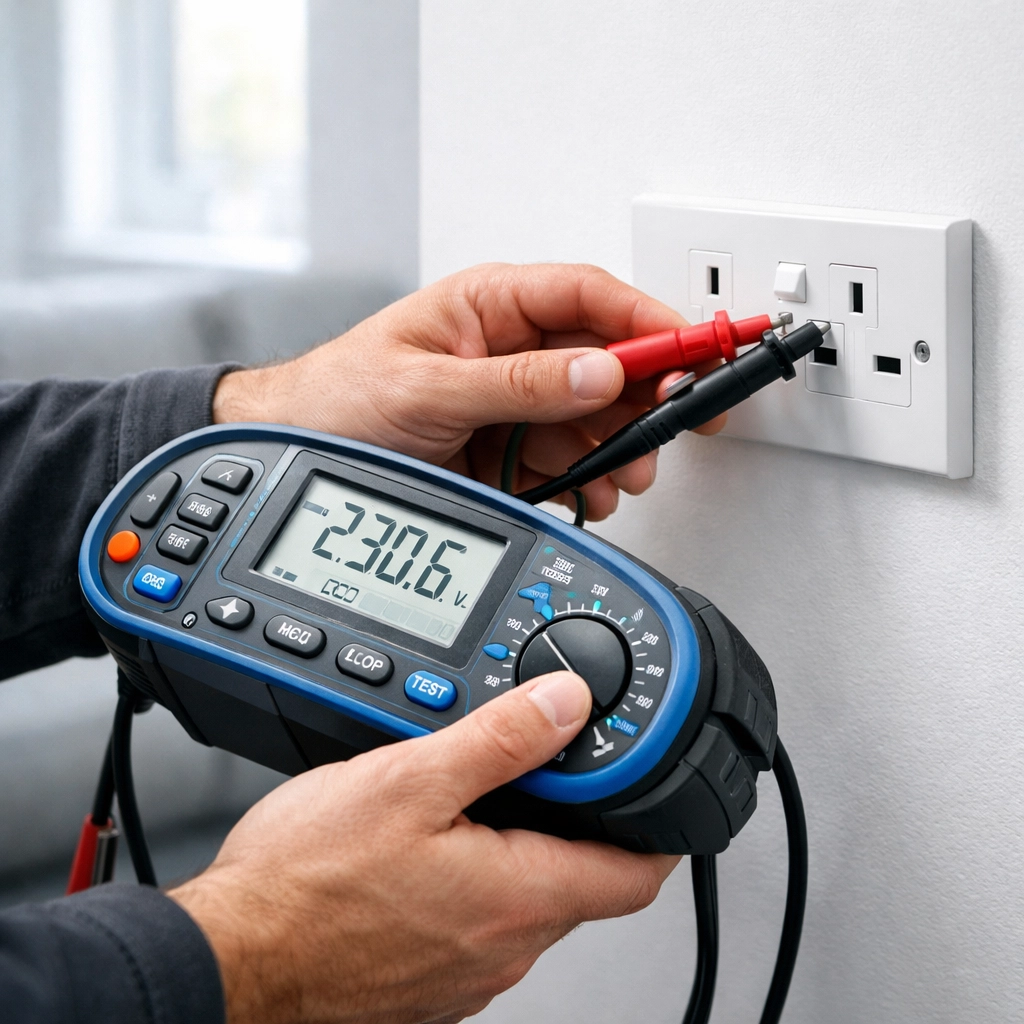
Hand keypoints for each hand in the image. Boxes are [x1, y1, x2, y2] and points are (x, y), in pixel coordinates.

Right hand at [170, 672, 676, 1023]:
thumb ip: (499, 739)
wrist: (230, 957)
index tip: (658, 792)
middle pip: (579, 881)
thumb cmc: (305, 884)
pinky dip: (473, 880)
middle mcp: (503, 949)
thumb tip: (564, 703)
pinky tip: (427, 848)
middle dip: (573, 823)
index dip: (659, 829)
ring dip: (516, 848)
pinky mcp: (426, 978)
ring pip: (524, 901)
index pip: (636, 875)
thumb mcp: (409, 780)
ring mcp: (465, 973)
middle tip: (544, 771)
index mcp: (517, 897)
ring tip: (473, 797)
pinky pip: (476, 923)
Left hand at [213, 263, 724, 520]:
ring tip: (623, 473)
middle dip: (645, 397)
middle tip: (675, 425)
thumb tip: (598, 372)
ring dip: (619, 447)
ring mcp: (516, 402)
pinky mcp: (511, 449)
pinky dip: (586, 480)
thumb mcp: (427, 386)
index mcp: (493, 305)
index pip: (591, 298)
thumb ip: (516, 382)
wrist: (299, 450)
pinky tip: (585, 492)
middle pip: (608, 361)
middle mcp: (513, 349)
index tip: (694, 348)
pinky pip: (569, 459)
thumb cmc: (341, 396)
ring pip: (596, 417)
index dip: (650, 320)